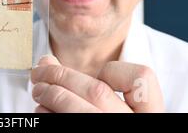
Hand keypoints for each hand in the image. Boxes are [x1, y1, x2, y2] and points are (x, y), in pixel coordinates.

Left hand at [31, 55, 163, 112]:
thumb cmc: (107, 120)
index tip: (98, 76)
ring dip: (50, 94)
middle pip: (96, 90)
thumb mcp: (112, 108)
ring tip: (39, 92)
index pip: (142, 77)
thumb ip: (87, 83)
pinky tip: (42, 111)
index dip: (114, 71)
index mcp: (148, 114)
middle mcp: (133, 125)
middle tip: (39, 74)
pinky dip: (47, 114)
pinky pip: (63, 123)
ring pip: (76, 107)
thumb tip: (46, 62)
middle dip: (59, 76)